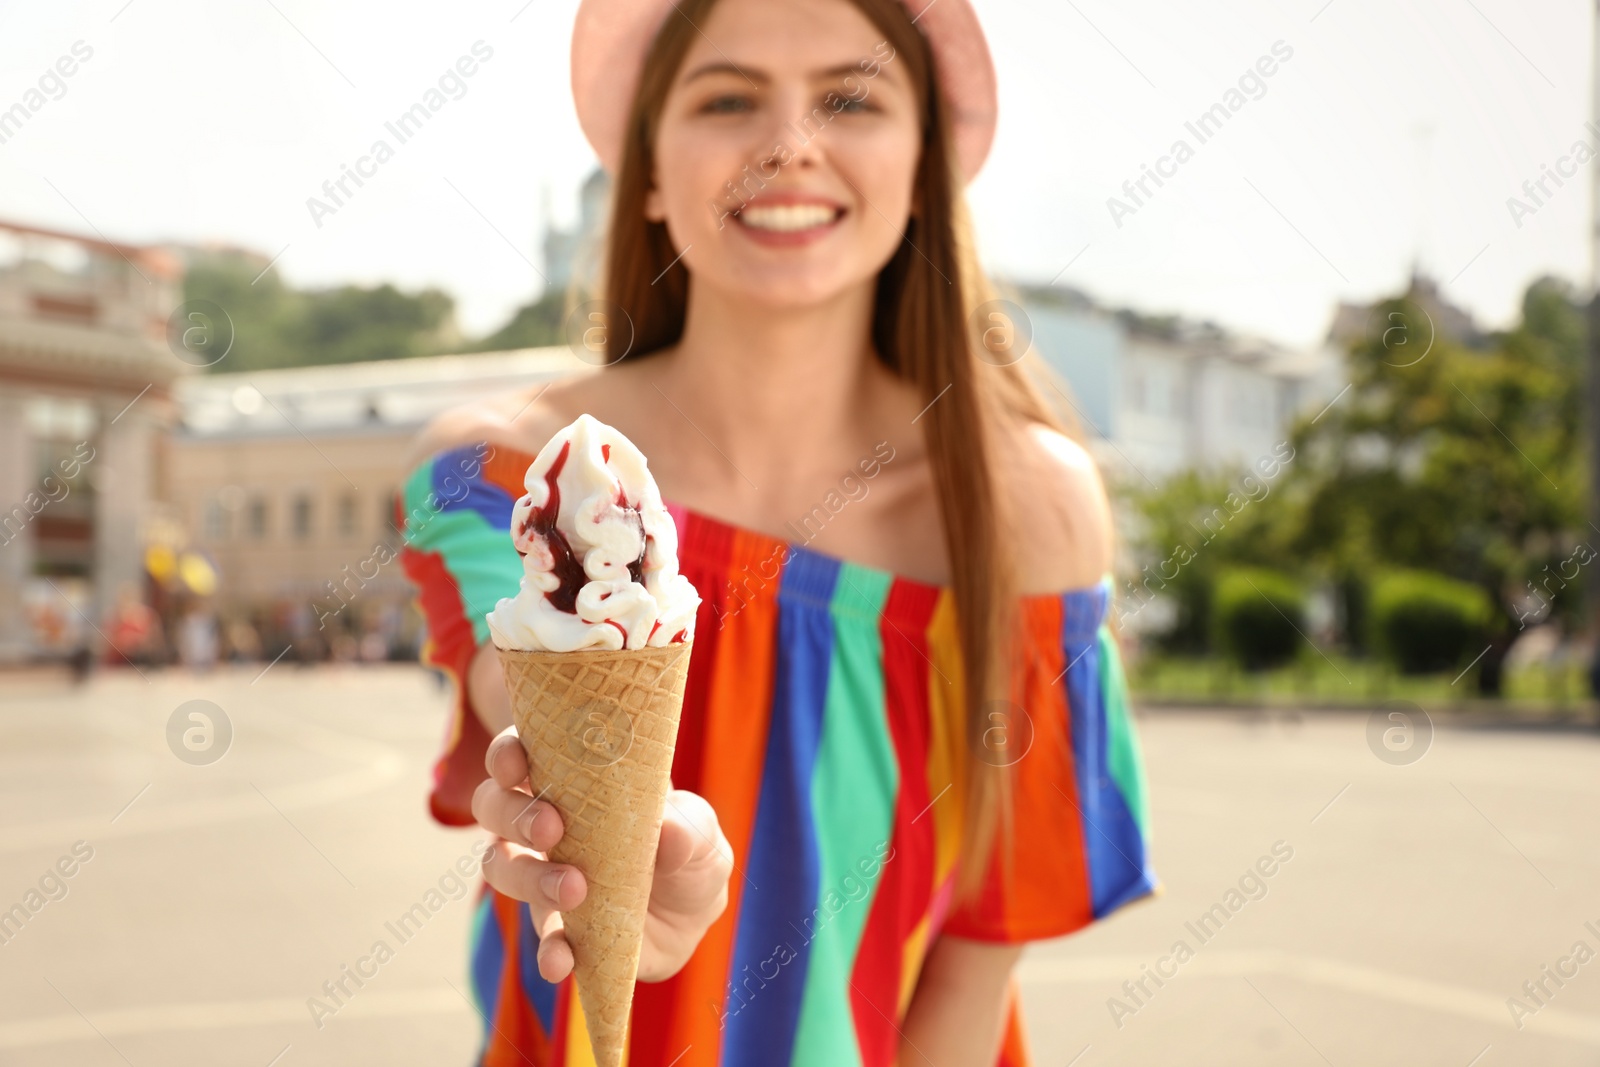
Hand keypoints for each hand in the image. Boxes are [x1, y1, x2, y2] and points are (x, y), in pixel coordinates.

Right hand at [472, 726, 732, 982]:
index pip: (520, 752)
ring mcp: (542, 875)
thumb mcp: (702, 833)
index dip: (507, 753)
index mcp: (572, 779)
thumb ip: (689, 827)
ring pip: (501, 866)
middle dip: (515, 814)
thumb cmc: (687, 848)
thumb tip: (667, 829)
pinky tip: (560, 959)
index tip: (517, 763)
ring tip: (572, 889)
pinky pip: (539, 936)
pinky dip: (546, 948)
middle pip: (495, 805)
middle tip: (552, 827)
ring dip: (528, 876)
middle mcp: (543, 822)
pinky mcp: (556, 926)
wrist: (692, 913)